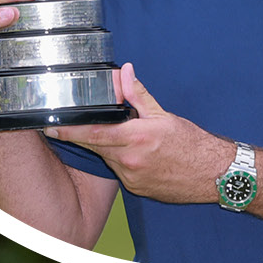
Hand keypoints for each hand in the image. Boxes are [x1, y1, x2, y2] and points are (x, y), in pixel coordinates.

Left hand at [42, 65, 230, 204]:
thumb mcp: (163, 114)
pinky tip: (138, 156)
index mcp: (135, 138)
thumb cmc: (192, 144)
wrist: (213, 174)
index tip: (49, 128)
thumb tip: (123, 73)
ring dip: (110, 148)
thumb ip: (137, 95)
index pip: (92, 133)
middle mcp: (129, 161)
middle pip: (96, 146)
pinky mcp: (136, 190)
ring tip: (127, 139)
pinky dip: (122, 161)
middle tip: (82, 126)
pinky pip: (121, 172)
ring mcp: (132, 178)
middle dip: (88, 136)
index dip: (67, 131)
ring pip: (109, 159)